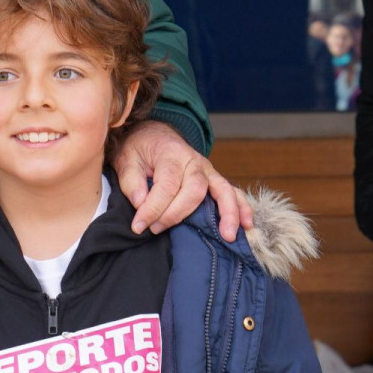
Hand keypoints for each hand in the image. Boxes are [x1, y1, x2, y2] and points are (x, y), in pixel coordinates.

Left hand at [113, 120, 251, 241]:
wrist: (154, 136)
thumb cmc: (139, 150)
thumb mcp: (126, 159)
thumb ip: (132, 181)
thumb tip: (142, 203)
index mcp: (171, 154)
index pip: (166, 185)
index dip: (152, 208)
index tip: (138, 226)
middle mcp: (194, 161)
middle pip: (194, 190)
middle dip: (177, 214)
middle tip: (157, 230)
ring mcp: (208, 170)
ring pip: (222, 191)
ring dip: (228, 214)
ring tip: (228, 236)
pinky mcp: (213, 180)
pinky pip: (233, 192)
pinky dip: (242, 208)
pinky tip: (246, 225)